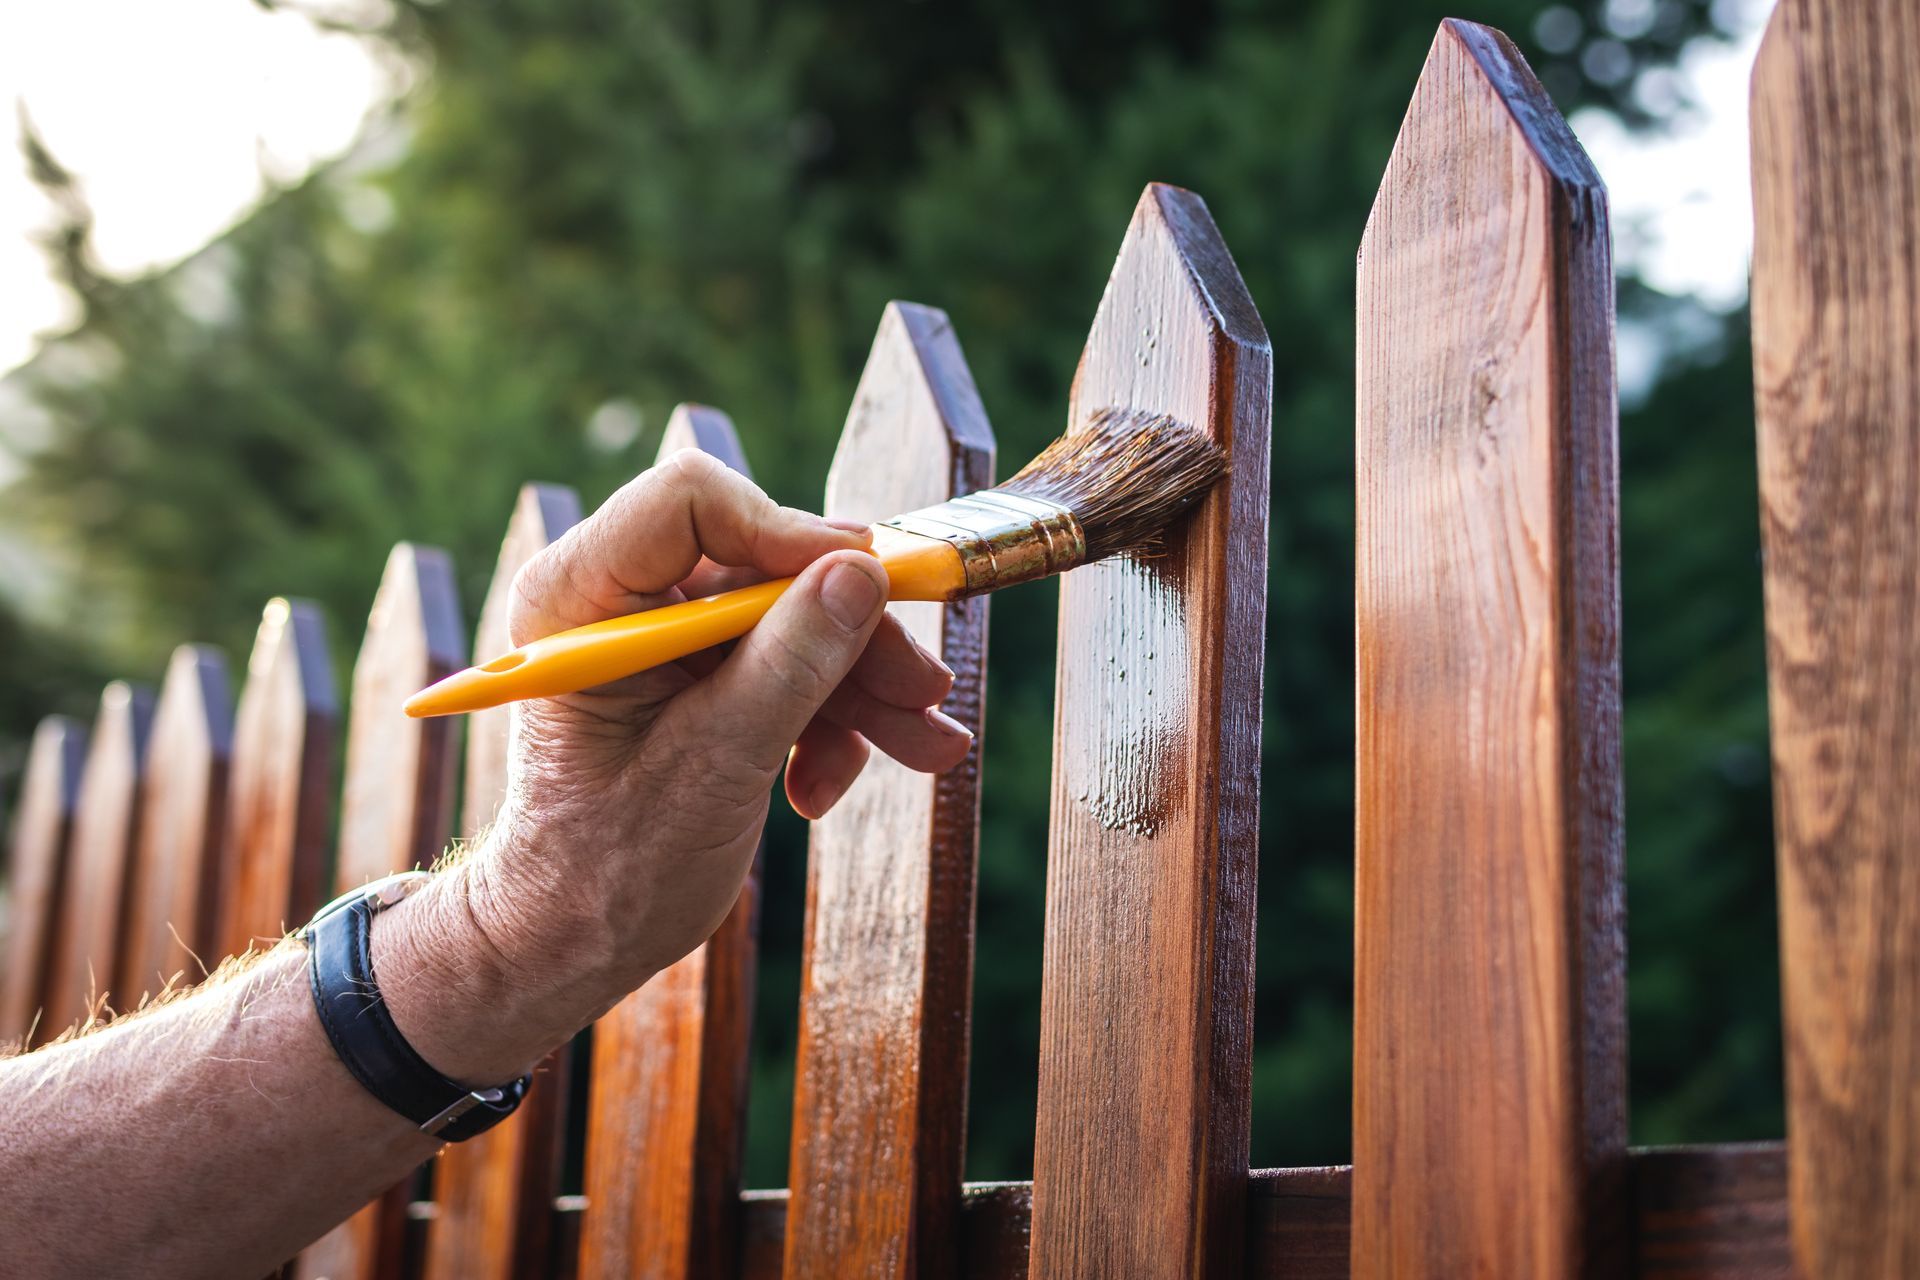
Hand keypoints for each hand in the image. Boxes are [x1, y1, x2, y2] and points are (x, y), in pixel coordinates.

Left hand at [378, 449, 972, 1081]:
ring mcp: (661, 636)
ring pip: (790, 618)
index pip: (692, 503)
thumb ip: (790, 664)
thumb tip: (862, 573)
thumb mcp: (715, 764)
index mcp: (580, 596)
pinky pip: (785, 663)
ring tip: (924, 748)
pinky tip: (826, 784)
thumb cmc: (609, 867)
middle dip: (850, 635)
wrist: (575, 941)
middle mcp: (618, 598)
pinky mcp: (697, 673)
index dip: (788, 534)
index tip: (868, 582)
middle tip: (924, 690)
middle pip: (762, 567)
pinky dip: (825, 720)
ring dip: (859, 688)